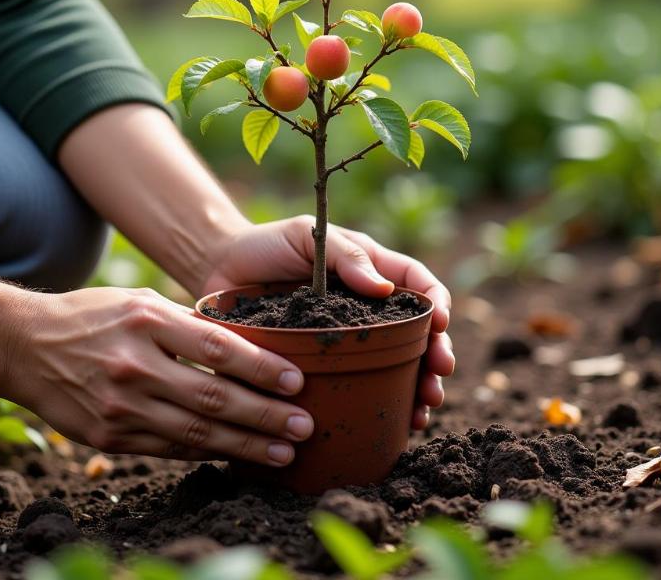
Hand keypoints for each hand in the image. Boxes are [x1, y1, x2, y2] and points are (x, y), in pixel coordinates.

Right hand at [8, 287, 313, 464]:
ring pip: (196, 431)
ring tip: (285, 451)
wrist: (26, 346)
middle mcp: (135, 365)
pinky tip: (239, 455)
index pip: (217, 348)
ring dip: (246, 445)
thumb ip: (187, 324)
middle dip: (266, 415)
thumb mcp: (140, 303)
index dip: (261, 368)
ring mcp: (120, 406)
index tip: (296, 381)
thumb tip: (243, 348)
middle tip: (305, 425)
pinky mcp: (109, 436)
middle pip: (213, 396)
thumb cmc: (93, 316)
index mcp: (147, 322)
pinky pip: (170, 448)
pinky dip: (208, 451)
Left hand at [201, 216, 453, 429]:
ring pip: (398, 365)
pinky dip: (382, 404)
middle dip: (435, 357)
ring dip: (417, 388)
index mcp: (369, 270)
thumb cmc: (267, 245)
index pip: (417, 284)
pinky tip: (395, 423)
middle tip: (436, 381)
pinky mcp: (323, 363)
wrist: (220, 269)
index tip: (440, 326)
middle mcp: (366, 308)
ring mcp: (347, 338)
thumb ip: (346, 256)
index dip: (437, 303)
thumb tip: (385, 291)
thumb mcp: (309, 236)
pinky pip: (359, 385)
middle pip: (417, 333)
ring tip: (423, 410)